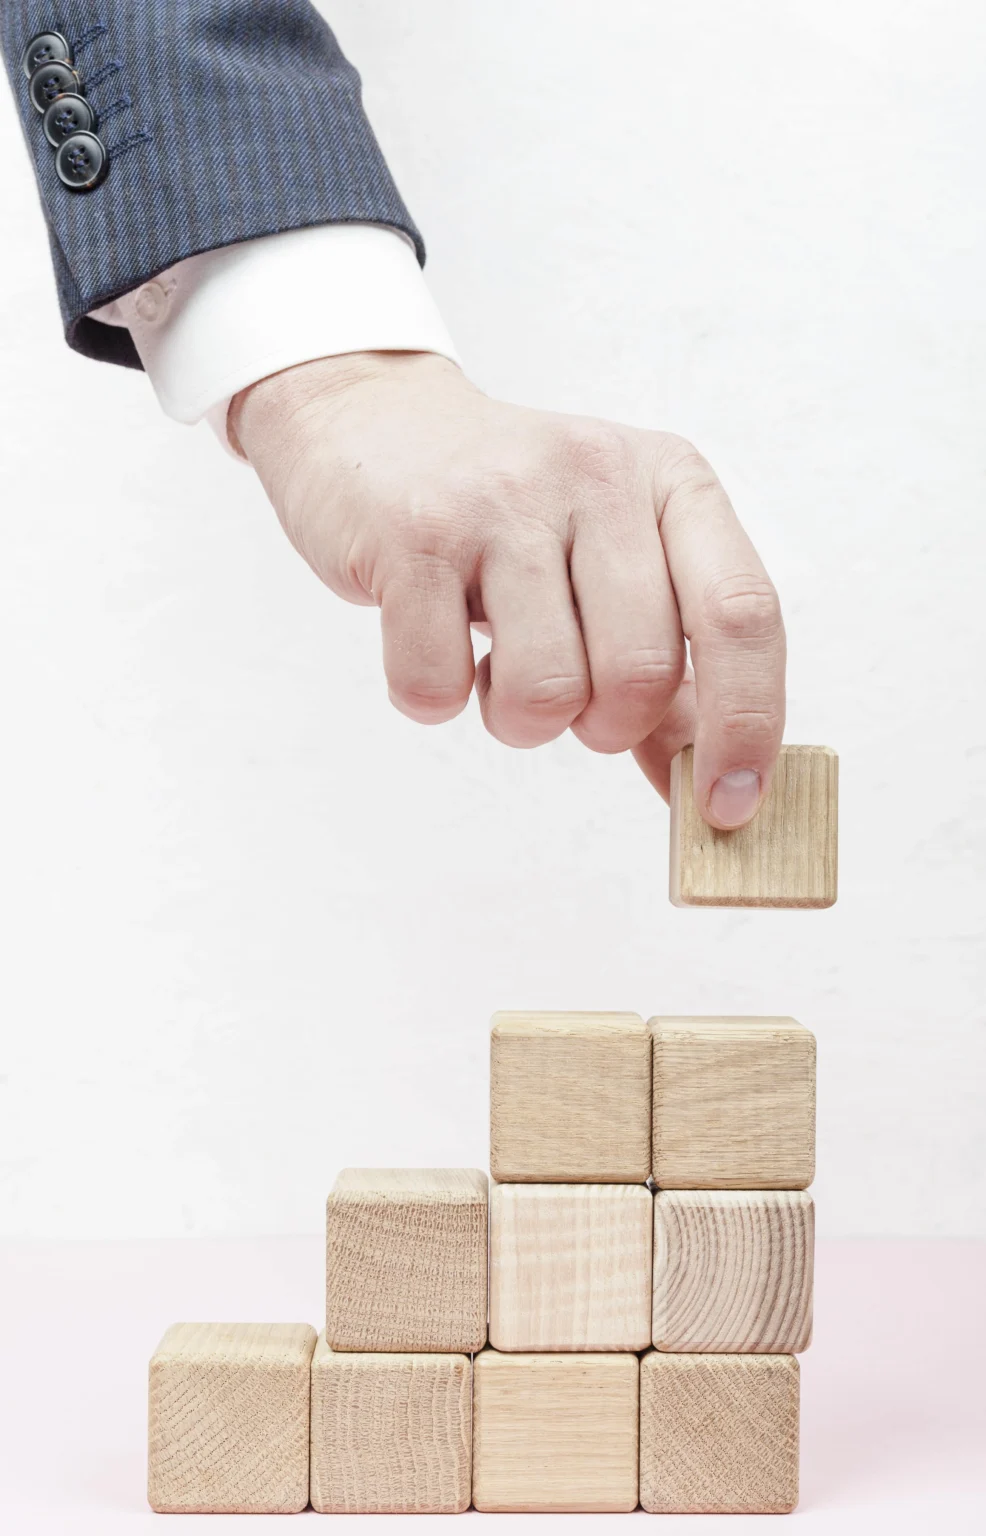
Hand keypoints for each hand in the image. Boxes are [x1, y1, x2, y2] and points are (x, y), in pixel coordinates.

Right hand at [229, 352, 784, 827]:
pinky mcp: (412, 532)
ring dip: (518, 720)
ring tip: (493, 668)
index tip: (727, 806)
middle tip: (567, 697)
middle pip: (641, 672)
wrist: (372, 418)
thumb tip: (712, 798)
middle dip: (604, 728)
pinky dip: (432, 697)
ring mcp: (501, 500)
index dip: (748, 724)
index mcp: (671, 482)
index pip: (743, 613)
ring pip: (546, 692)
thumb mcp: (610, 564)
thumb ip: (668, 680)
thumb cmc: (507, 515)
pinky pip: (437, 685)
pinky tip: (431, 641)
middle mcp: (598, 475)